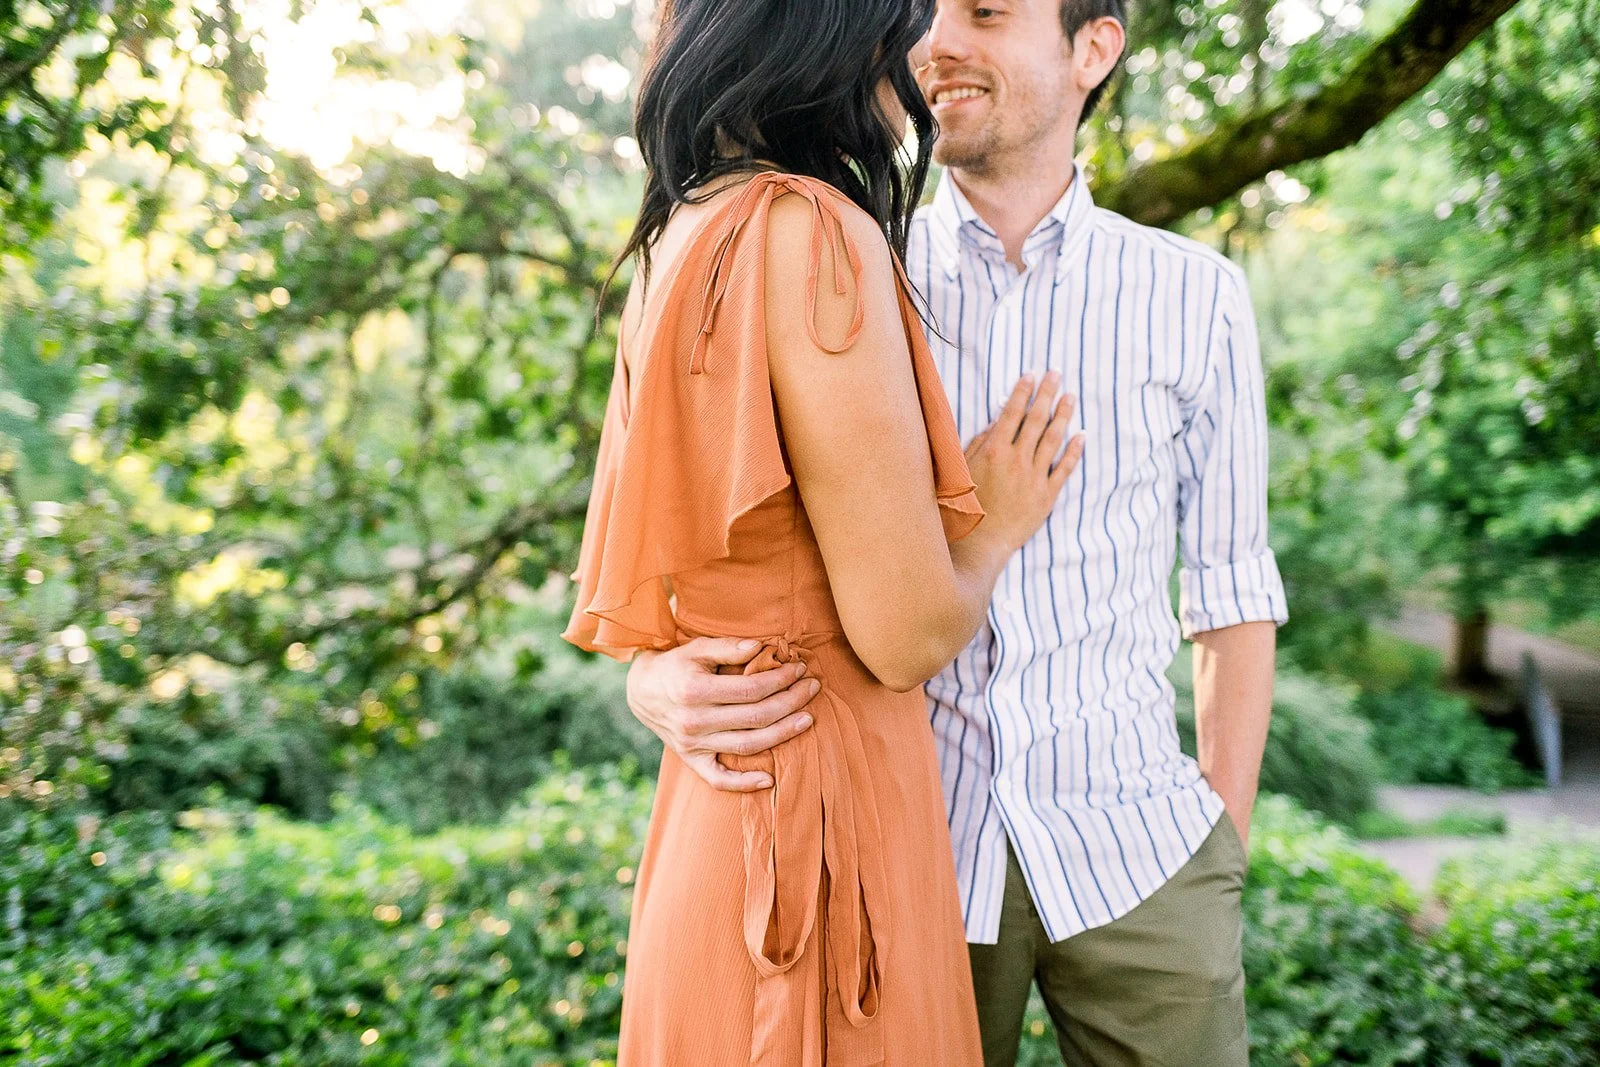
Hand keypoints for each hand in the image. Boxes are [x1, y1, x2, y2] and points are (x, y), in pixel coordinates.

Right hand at [626, 637, 820, 791]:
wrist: (642, 691)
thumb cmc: (676, 665)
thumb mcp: (697, 648)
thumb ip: (729, 647)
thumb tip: (761, 647)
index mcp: (695, 690)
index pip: (752, 689)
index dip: (781, 680)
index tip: (799, 670)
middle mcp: (694, 721)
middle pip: (756, 717)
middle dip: (791, 702)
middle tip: (812, 688)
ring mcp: (693, 744)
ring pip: (747, 746)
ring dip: (783, 734)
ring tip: (807, 719)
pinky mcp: (692, 760)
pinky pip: (719, 779)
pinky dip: (743, 784)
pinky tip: (769, 780)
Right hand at [964, 372, 1084, 551]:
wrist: (981, 542)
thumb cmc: (966, 508)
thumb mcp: (962, 471)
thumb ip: (978, 445)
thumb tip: (995, 423)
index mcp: (994, 451)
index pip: (1012, 413)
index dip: (1022, 392)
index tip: (1030, 375)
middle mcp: (1017, 460)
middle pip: (1035, 419)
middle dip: (1046, 393)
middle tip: (1056, 374)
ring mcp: (1034, 477)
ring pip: (1053, 439)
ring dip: (1063, 415)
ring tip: (1071, 397)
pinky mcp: (1047, 495)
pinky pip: (1064, 468)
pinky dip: (1074, 451)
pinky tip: (1082, 436)